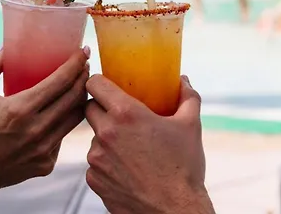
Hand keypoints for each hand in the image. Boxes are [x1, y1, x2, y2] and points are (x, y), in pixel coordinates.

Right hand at [0, 48, 89, 212]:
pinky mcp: (47, 163)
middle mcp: (37, 129)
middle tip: (85, 64)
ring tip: (80, 85)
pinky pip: (63, 136)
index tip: (83, 51)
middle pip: (75, 97)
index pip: (61, 81)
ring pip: (76, 118)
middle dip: (84, 76)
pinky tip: (63, 112)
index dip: (76, 63)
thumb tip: (7, 48)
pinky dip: (65, 121)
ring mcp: (44, 149)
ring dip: (81, 98)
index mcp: (21, 109)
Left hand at [85, 75, 214, 213]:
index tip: (107, 85)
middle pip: (89, 108)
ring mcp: (96, 158)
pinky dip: (107, 161)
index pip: (94, 84)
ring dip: (106, 137)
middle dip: (102, 108)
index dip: (99, 81)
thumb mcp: (191, 126)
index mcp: (126, 114)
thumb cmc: (184, 169)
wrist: (174, 212)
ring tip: (130, 146)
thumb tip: (183, 81)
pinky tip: (127, 167)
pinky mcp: (94, 180)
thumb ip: (187, 97)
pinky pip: (95, 162)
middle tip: (120, 114)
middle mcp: (106, 133)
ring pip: (93, 137)